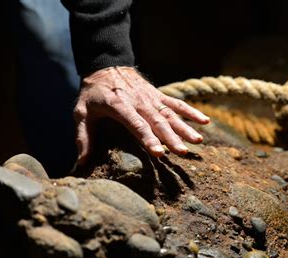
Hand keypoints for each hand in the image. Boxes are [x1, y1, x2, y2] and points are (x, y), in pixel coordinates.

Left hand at [74, 66, 209, 164]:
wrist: (106, 65)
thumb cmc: (93, 94)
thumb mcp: (82, 112)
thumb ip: (83, 136)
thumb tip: (81, 162)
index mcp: (120, 106)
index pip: (137, 125)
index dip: (148, 139)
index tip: (159, 153)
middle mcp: (139, 102)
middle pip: (158, 122)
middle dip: (171, 138)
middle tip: (182, 152)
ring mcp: (151, 98)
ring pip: (171, 114)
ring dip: (185, 128)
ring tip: (198, 141)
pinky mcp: (159, 95)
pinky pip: (177, 104)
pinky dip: (191, 112)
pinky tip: (206, 122)